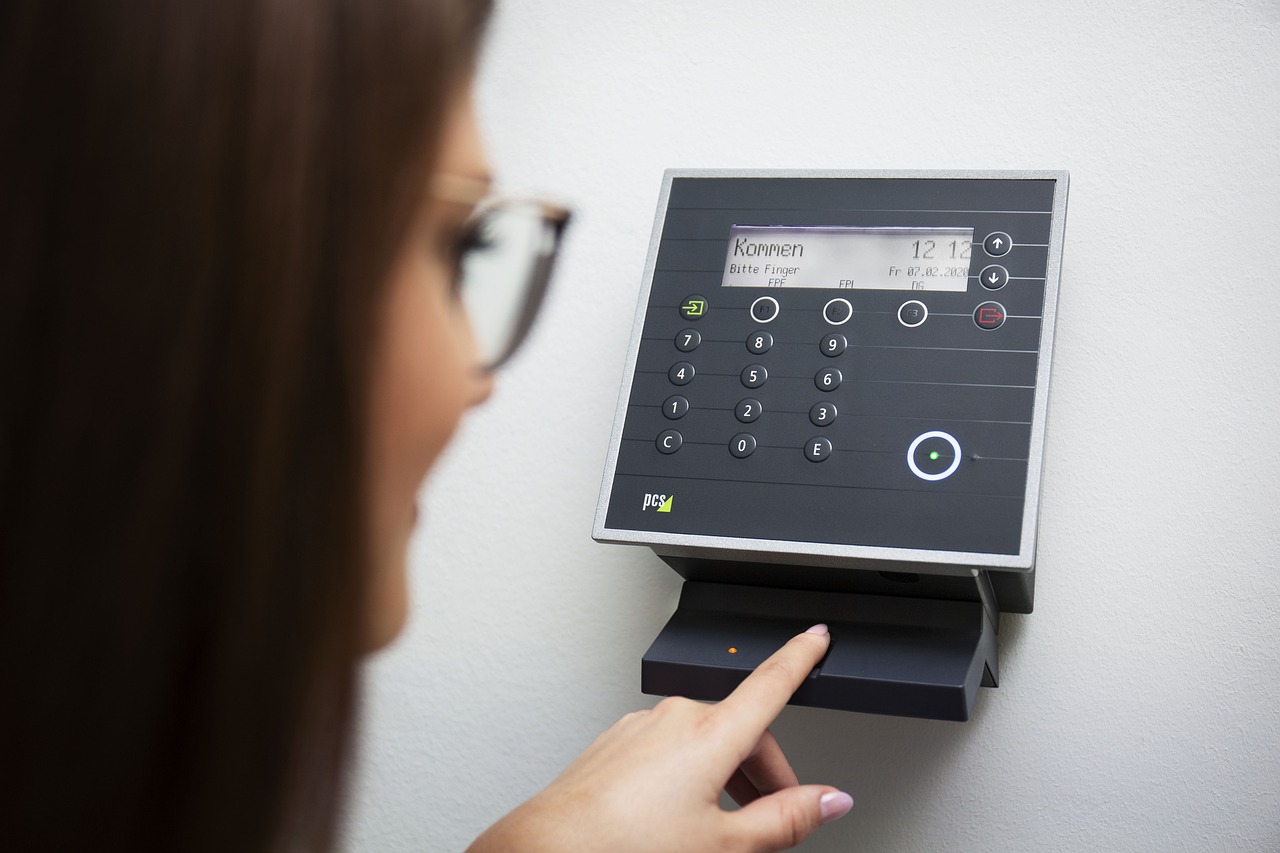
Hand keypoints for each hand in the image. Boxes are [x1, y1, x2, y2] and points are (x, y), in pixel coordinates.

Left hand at [466, 624, 852, 852]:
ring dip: (724, 776)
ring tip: (722, 830)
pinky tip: (679, 818)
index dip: (800, 657)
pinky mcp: (616, 743)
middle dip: (763, 771)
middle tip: (774, 818)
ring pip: (701, 743)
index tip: (816, 637)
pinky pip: (667, 750)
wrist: (551, 850)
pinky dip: (688, 775)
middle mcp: (674, 718)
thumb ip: (785, 819)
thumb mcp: (724, 843)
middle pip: (740, 730)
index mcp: (710, 733)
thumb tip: (830, 801)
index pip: (770, 683)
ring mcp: (640, 728)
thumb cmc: (626, 847)